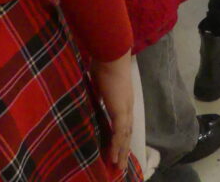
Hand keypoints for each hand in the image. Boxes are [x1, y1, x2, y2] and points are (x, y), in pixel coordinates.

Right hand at [90, 50, 133, 169]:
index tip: (118, 147)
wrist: (111, 54)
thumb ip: (98, 91)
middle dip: (123, 148)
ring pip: (125, 136)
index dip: (121, 135)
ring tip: (118, 166)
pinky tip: (114, 157)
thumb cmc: (104, 61)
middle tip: (120, 164)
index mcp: (123, 98)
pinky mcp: (120, 110)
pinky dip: (117, 146)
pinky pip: (119, 133)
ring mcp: (125, 108)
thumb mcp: (99, 80)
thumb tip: (92, 95)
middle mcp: (127, 105)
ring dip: (121, 152)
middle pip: (127, 132)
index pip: (124, 121)